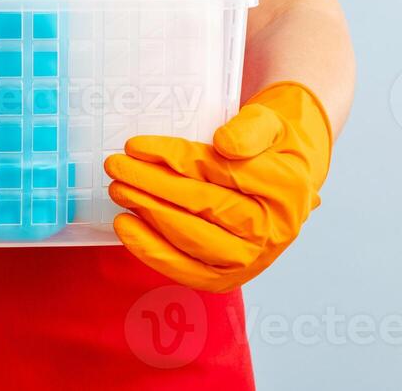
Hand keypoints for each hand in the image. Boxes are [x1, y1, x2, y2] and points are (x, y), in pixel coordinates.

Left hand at [104, 82, 331, 292]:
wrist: (282, 184)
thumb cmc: (268, 148)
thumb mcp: (268, 122)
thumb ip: (250, 128)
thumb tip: (224, 145)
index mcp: (285, 189)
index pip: (220, 171)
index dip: (173, 157)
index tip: (135, 145)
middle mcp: (273, 231)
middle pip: (203, 205)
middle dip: (152, 185)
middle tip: (115, 166)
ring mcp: (251, 260)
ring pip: (191, 238)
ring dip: (147, 213)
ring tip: (117, 189)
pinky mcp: (227, 278)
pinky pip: (185, 269)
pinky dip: (151, 250)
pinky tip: (125, 225)